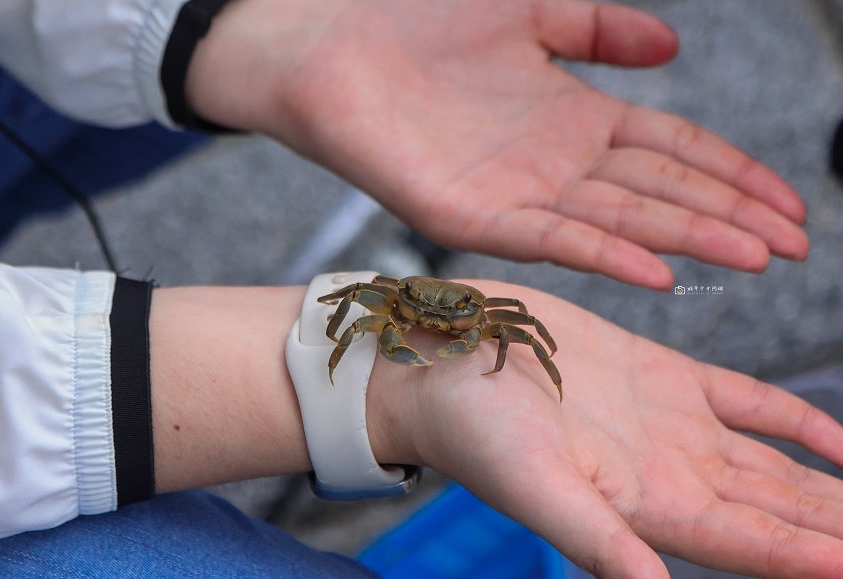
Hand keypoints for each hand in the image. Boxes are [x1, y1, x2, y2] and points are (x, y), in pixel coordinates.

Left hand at [187, 0, 807, 289]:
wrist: (328, 41)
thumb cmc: (417, 20)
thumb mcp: (528, 11)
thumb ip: (597, 30)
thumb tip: (670, 50)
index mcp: (571, 117)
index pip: (671, 150)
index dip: (730, 172)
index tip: (786, 199)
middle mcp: (552, 162)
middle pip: (658, 192)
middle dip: (728, 215)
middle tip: (794, 244)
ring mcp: (514, 191)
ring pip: (616, 220)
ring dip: (686, 239)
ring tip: (753, 257)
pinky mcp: (469, 213)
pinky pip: (546, 237)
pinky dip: (602, 253)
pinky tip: (655, 269)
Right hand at [367, 280, 842, 577]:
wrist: (444, 363)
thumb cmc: (471, 429)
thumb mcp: (533, 481)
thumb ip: (595, 537)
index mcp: (643, 505)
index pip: (751, 545)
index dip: (812, 556)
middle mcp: (668, 471)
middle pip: (776, 511)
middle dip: (835, 526)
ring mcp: (670, 423)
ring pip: (772, 462)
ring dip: (829, 485)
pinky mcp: (660, 372)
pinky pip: (747, 400)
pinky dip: (795, 420)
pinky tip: (837, 438)